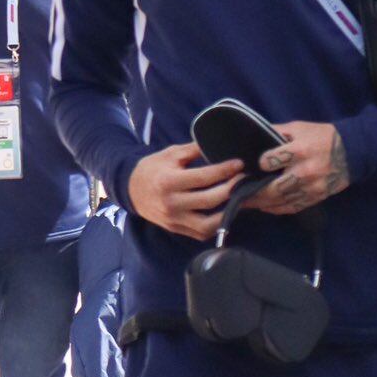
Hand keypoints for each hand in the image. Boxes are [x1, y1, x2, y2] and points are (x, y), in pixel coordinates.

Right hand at [127, 143, 242, 240]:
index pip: (203, 177)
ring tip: (240, 199)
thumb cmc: (153, 168)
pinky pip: (201, 233)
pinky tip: (227, 212)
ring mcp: (174, 220)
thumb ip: (194, 150)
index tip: (239, 164)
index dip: (224, 170)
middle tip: (244, 179)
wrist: (131, 189)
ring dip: (228, 213)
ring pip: (208, 224)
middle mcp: (171, 203)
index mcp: (169, 181)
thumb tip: (219, 144)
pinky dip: (216, 225)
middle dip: (231, 189)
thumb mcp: (170, 153)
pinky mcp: (176, 229)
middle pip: (209, 200)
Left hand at [252, 122, 349, 214]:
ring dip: (260, 203)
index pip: (270, 161)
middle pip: (272, 188)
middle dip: (252, 191)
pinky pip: (291, 207)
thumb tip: (254, 134)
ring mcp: (311, 188)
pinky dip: (275, 209)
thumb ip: (277, 132)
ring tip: (245, 202)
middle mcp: (304, 171)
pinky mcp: (315, 198)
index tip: (253, 164)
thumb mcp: (299, 128)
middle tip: (236, 192)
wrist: (352, 152)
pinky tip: (264, 206)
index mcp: (299, 150)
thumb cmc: (322, 136)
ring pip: (280, 201)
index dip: (260, 163)